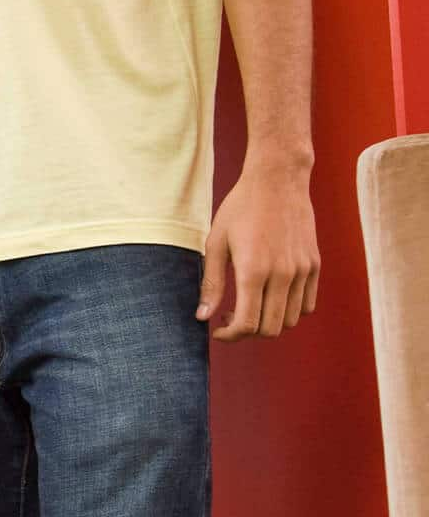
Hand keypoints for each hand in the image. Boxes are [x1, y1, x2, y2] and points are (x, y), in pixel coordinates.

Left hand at [197, 162, 320, 340]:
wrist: (277, 181)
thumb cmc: (240, 208)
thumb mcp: (216, 242)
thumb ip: (212, 283)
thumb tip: (203, 316)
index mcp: (254, 271)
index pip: (248, 324)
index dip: (230, 335)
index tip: (217, 330)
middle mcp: (282, 275)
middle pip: (271, 329)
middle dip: (247, 332)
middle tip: (230, 318)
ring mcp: (302, 271)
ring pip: (291, 320)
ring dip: (269, 323)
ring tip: (250, 305)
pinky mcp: (314, 265)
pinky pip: (307, 304)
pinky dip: (290, 310)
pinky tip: (271, 295)